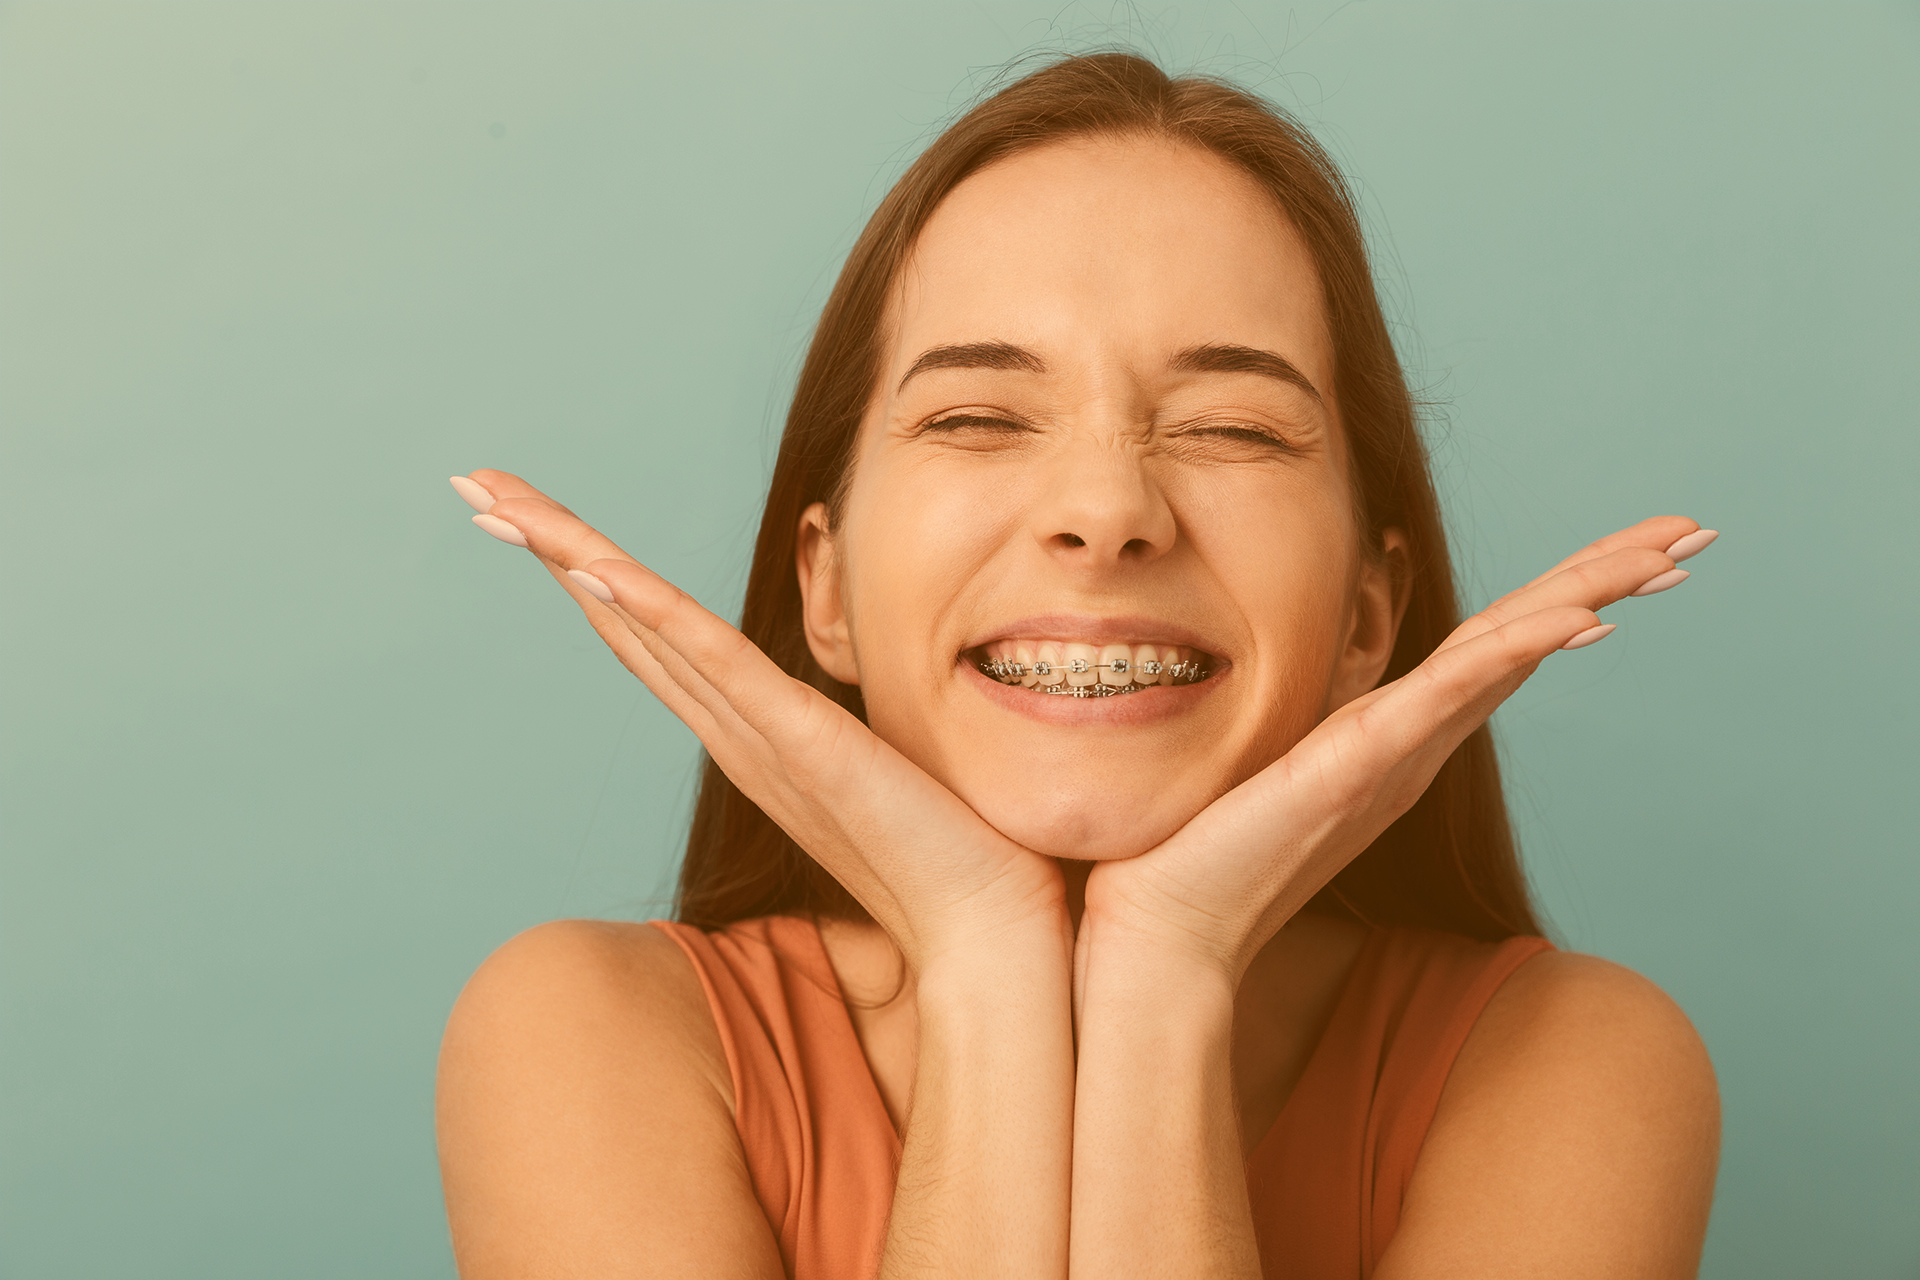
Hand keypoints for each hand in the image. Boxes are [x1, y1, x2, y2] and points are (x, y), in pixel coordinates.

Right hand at [456, 470, 1068, 972]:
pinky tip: (595, 568)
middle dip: (548, 548)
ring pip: (646, 627)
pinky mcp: (805, 744)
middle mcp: (737, 732)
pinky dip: (651, 615)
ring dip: (570, 558)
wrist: (987, 933)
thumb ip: (852, 730)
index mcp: (753, 732)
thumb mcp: (886, 761)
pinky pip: (717, 666)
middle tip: (473, 482)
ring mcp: (762, 738)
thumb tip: (869, 701)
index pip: (654, 634)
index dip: (590, 571)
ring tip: (499, 501)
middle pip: (623, 620)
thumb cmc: (953, 855)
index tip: (532, 513)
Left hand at [1078, 516, 1713, 984]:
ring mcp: (1395, 753)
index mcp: (1397, 732)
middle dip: (1610, 577)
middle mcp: (1414, 741)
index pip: (1496, 641)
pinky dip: (1517, 653)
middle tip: (1695, 532)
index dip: (1569, 588)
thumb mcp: (1274, 748)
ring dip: (1589, 596)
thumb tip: (1321, 648)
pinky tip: (1577, 619)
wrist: (1169, 924)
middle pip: (1527, 636)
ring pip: (1507, 654)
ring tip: (1667, 556)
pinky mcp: (1359, 764)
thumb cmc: (1210, 843)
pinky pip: (1449, 696)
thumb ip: (1313, 704)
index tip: (1643, 545)